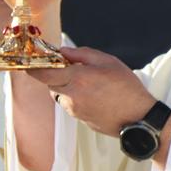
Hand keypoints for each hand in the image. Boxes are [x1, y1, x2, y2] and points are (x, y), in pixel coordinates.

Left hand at [30, 47, 155, 137]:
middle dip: (55, 74)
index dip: (34, 66)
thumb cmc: (127, 88)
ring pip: (60, 94)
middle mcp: (71, 95)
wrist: (137, 117)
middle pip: (49, 83)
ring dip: (66, 86)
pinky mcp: (78, 118)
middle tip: (70, 68)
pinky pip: (69, 104)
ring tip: (88, 83)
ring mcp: (73, 109)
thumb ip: (83, 54)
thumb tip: (64, 51)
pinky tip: (94, 95)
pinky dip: (75, 97)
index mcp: (78, 78)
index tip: (33, 61)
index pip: (43, 73)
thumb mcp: (109, 62)